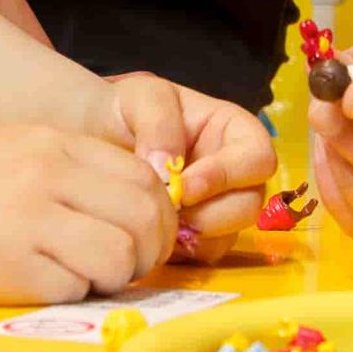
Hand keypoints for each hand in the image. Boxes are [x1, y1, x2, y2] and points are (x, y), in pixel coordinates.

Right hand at [0, 125, 170, 304]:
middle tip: (123, 271)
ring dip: (113, 280)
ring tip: (79, 282)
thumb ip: (60, 171)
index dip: (158, 217)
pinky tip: (37, 289)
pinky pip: (74, 290)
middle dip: (149, 253)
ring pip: (121, 257)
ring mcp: (29, 220)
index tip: (139, 240)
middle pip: (147, 217)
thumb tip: (120, 211)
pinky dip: (69, 298)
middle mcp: (48, 174)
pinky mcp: (7, 268)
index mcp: (49, 143)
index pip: (145, 178)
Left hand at [88, 72, 278, 248]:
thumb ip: (159, 123)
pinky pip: (202, 254)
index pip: (257, 158)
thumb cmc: (126, 110)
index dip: (228, 176)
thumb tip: (167, 169)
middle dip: (213, 215)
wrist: (96, 137)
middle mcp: (234, 174)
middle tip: (170, 213)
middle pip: (250, 205)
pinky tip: (151, 235)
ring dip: (196, 236)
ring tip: (156, 222)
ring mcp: (217, 208)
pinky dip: (180, 251)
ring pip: (228, 235)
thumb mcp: (142, 97)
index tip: (185, 187)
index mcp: (233, 133)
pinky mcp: (196, 236)